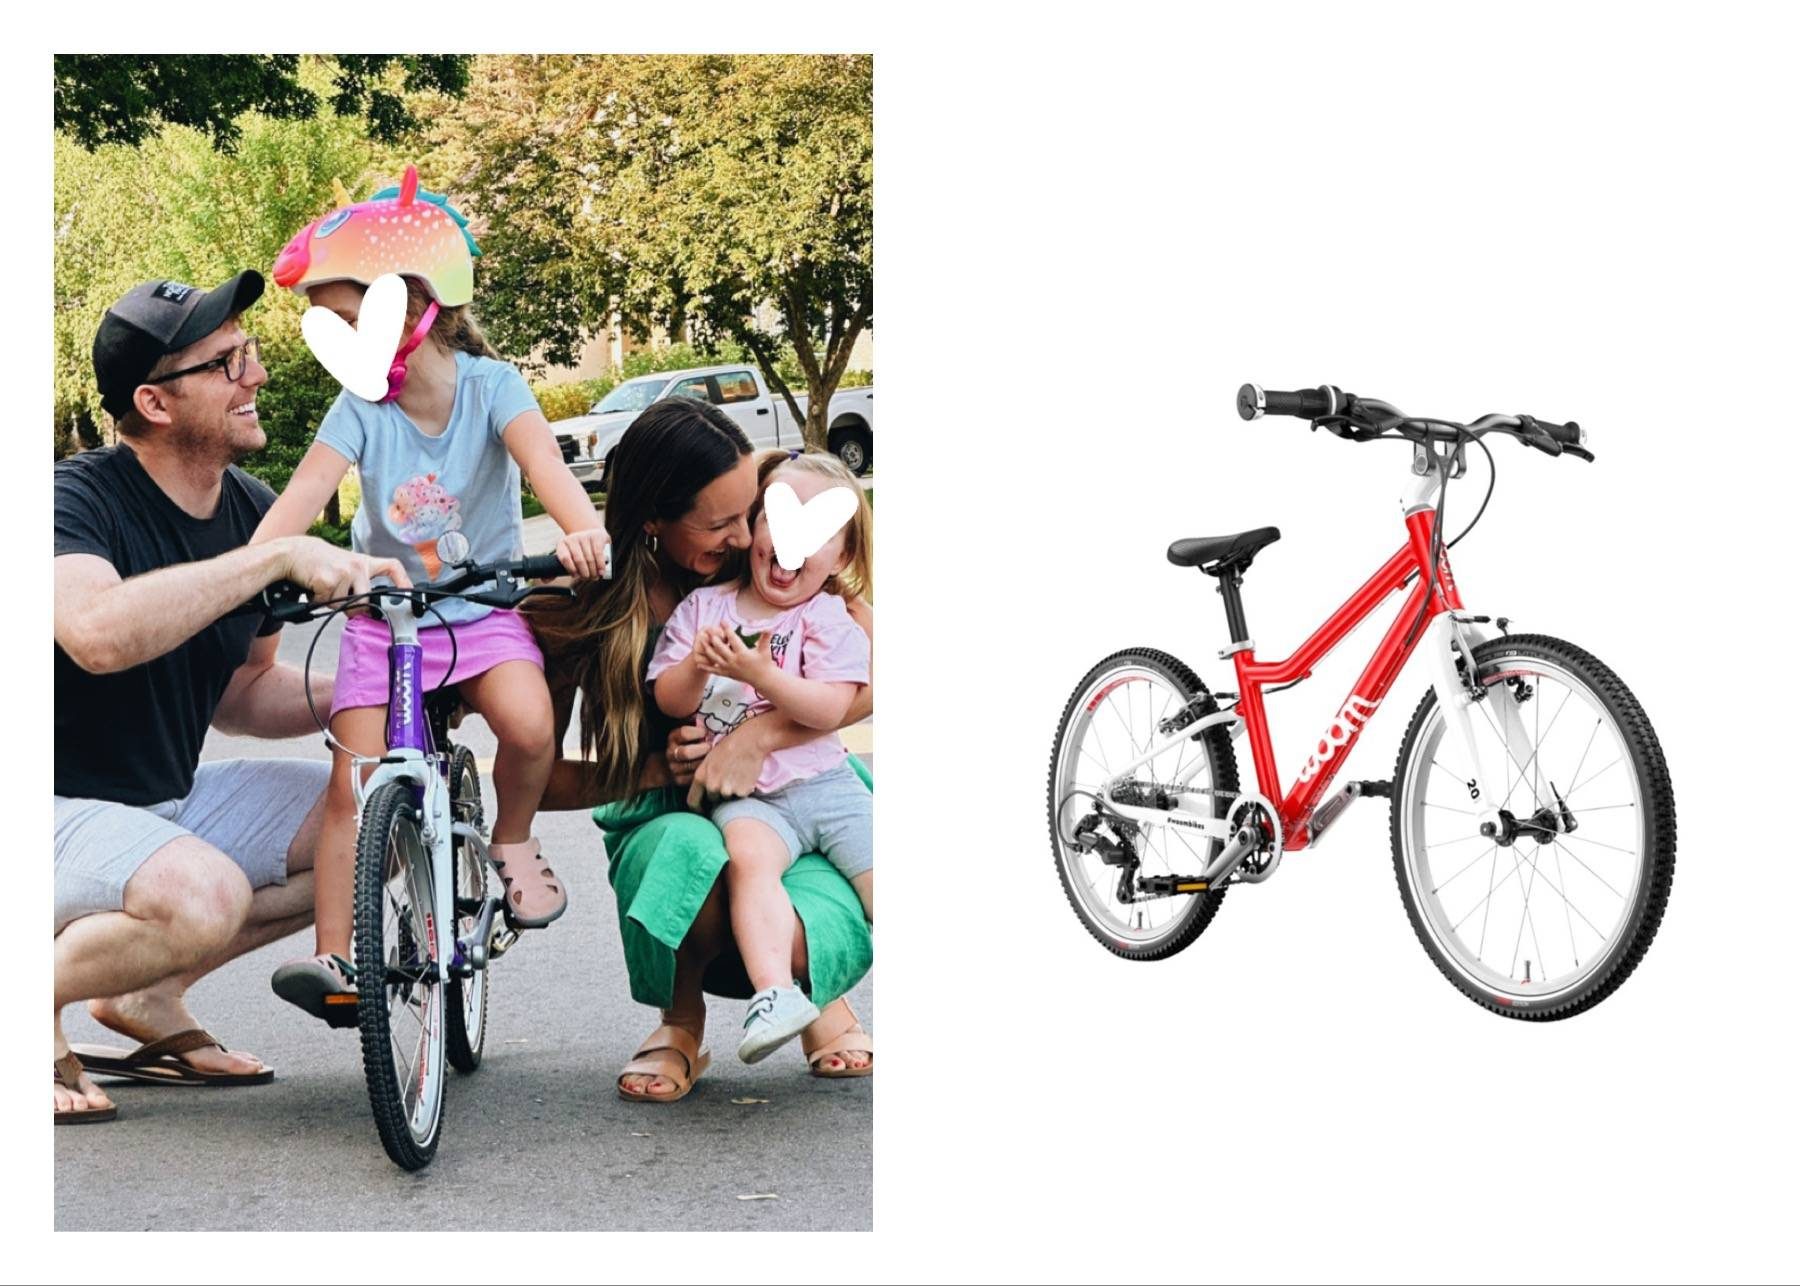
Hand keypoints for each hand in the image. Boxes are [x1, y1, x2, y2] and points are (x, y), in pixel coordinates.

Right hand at [277, 536, 409, 602]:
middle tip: (339, 601)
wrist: (293, 552)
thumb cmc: (320, 562)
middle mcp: (357, 566)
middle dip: (353, 610)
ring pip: (342, 605)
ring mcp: (343, 572)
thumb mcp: (344, 567)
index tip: (409, 591)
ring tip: (323, 586)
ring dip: (330, 602)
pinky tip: (314, 587)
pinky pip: (325, 602)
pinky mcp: (327, 579)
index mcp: (364, 563)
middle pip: (365, 601)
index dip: (403, 580)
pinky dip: (317, 601)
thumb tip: (365, 612)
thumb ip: (357, 585)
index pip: (392, 567)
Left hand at [555, 528, 610, 580]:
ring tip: (595, 576)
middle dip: (584, 573)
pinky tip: (601, 571)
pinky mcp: (596, 536)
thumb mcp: (567, 555)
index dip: (571, 569)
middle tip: (588, 578)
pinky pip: (598, 554)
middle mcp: (572, 538)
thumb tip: (545, 580)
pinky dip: (600, 565)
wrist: (591, 534)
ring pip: (589, 558)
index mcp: (562, 544)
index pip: (564, 558)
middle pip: (579, 560)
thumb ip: (556, 569)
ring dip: (593, 571)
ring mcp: (585, 536)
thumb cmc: (578, 550)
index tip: (576, 576)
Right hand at [665, 716, 709, 788]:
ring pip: (691, 767)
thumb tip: (713, 717)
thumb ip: (698, 723)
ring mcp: (674, 767)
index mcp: (673, 737)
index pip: (684, 733)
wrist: (673, 762)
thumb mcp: (691, 729)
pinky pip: (692, 779)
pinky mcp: (678, 780)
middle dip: (702, 749)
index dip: (697, 732)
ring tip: (715, 758)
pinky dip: (703, 774)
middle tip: (711, 747)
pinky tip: (710, 768)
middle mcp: (671, 752)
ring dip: (705, 762)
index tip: (706, 732)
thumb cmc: (691, 742)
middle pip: (686, 752)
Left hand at [686, 716, 770, 809]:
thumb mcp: (709, 760)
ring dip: (732, 792)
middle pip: (713, 800)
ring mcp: (727, 790)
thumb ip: (704, 778)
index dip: (698, 808)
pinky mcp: (742, 792)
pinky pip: (741, 796)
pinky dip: (744, 790)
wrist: (750, 741)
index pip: (692, 802)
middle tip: (728, 780)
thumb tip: (704, 794)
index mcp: (700, 778)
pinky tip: (745, 776)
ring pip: (728, 798)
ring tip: (737, 775)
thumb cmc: (729, 747)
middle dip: (719, 794)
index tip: (703, 809)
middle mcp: (712, 786)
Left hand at [696, 623, 773, 684]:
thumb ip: (765, 638)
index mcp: (743, 654)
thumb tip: (769, 627)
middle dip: (714, 638)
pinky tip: (699, 663)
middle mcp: (734, 661)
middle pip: (720, 648)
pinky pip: (714, 670)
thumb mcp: (765, 649)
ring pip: (714, 658)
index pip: (732, 639)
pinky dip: (706, 667)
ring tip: (701, 640)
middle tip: (709, 629)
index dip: (727, 629)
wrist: (763, 679)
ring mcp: (729, 668)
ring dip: (707, 649)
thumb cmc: (765, 663)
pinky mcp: (727, 674)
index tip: (722, 621)